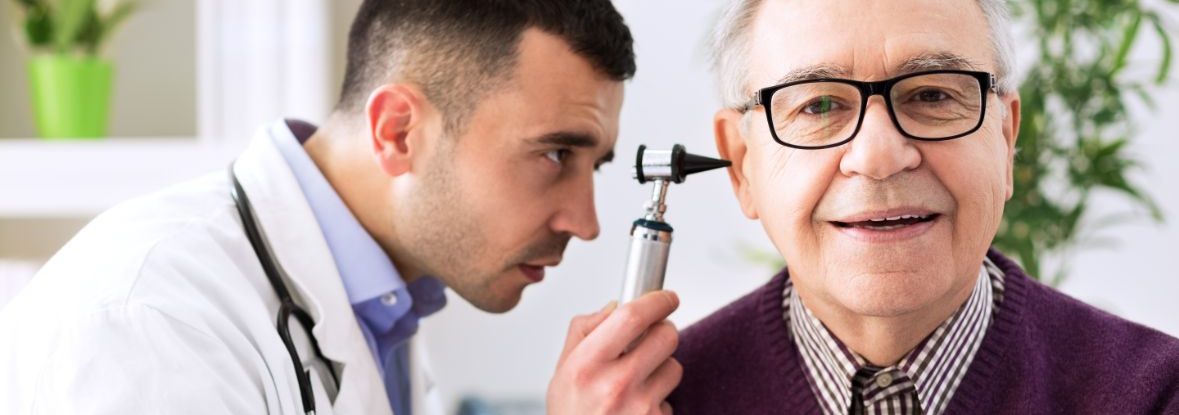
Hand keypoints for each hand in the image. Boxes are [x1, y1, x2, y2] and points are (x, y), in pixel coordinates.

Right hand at [547, 291, 681, 414]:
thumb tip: (614, 306)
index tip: (666, 297)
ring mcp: (640, 408)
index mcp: (587, 364)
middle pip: (666, 336)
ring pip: (675, 367)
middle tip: (651, 339)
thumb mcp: (562, 371)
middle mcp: (615, 385)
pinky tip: (636, 409)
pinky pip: (671, 399)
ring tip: (637, 383)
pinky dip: (659, 400)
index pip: (632, 316)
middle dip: (663, 332)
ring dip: (662, 369)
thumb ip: (584, 331)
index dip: (657, 300)